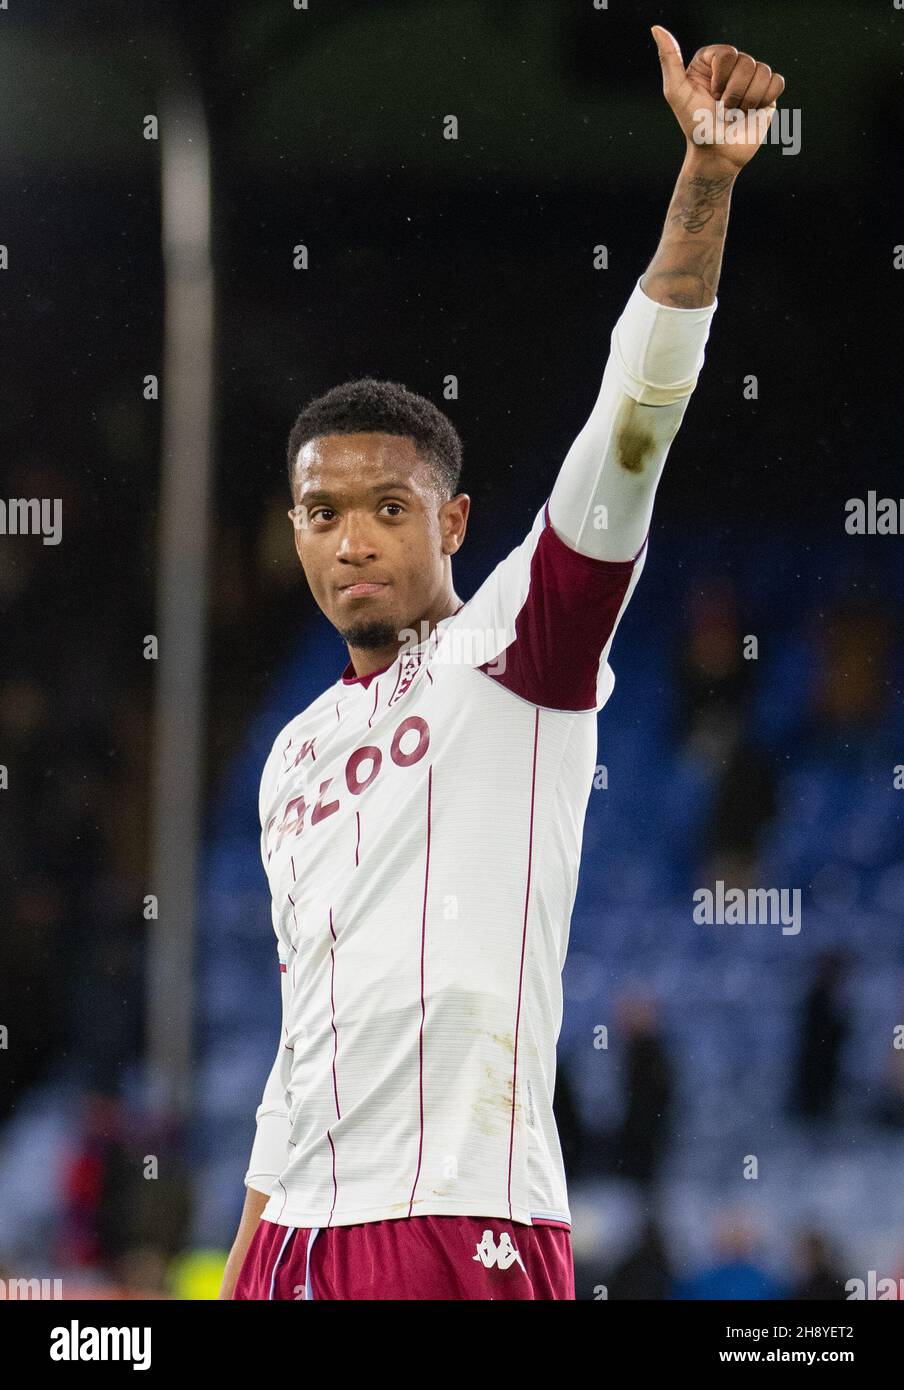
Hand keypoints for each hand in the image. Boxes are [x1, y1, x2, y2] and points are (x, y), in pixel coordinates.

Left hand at [651, 26, 784, 170]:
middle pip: (746, 62)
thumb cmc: (696, 126)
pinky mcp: (767, 90)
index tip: (711, 96)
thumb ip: (669, 60)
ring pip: (762, 71)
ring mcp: (750, 77)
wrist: (718, 154)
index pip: (727, 53)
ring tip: (736, 114)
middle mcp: (731, 65)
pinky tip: (752, 112)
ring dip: (747, 100)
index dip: (720, 78)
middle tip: (723, 109)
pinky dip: (764, 100)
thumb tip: (655, 28)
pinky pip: (777, 81)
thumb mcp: (676, 93)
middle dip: (733, 93)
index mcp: (711, 60)